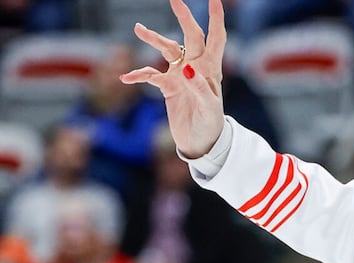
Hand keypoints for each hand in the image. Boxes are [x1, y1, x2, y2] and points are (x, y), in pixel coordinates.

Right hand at [119, 0, 226, 158]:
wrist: (201, 144)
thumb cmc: (212, 126)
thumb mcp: (210, 109)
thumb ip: (201, 89)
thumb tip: (188, 69)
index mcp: (211, 69)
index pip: (216, 38)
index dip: (216, 19)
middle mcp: (195, 67)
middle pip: (190, 36)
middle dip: (184, 17)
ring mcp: (180, 75)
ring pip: (166, 49)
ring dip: (153, 39)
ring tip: (138, 29)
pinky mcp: (168, 86)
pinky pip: (149, 76)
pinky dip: (138, 75)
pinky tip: (125, 78)